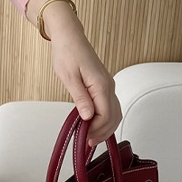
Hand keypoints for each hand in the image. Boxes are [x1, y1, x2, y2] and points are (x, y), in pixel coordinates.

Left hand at [49, 29, 121, 146]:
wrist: (69, 38)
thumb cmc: (67, 53)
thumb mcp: (69, 77)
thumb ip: (80, 97)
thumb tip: (88, 116)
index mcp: (101, 85)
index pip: (106, 115)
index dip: (97, 130)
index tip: (85, 138)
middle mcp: (108, 86)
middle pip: (114, 116)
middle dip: (103, 132)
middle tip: (89, 143)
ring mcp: (107, 85)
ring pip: (114, 112)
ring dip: (105, 127)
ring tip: (91, 137)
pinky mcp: (103, 85)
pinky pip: (109, 106)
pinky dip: (104, 118)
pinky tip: (93, 124)